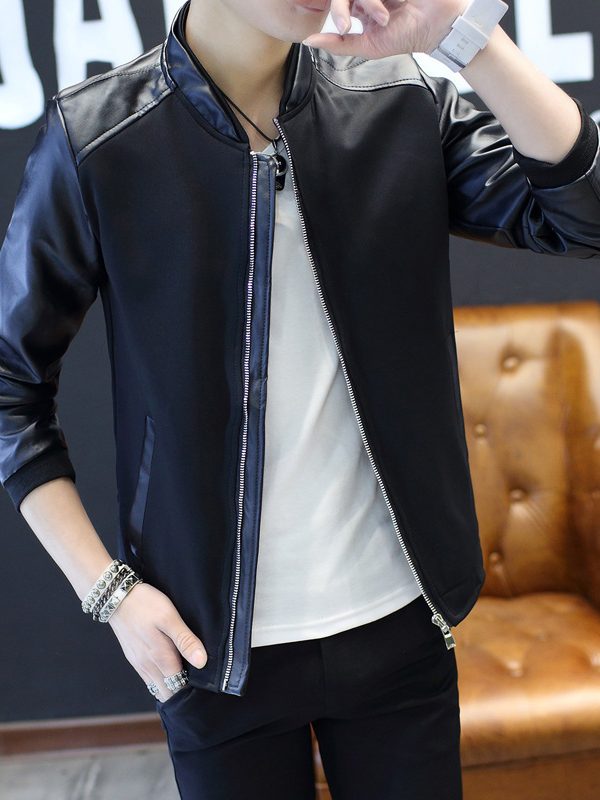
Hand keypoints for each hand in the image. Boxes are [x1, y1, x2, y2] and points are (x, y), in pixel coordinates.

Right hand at [107, 581, 207, 702]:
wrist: (116, 597)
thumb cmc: (146, 605)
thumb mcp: (170, 618)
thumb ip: (185, 640)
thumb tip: (201, 662)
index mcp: (160, 658)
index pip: (178, 689)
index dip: (191, 690)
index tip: (203, 683)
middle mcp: (148, 667)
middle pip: (167, 693)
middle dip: (181, 692)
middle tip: (196, 680)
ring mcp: (138, 664)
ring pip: (157, 687)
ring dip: (170, 686)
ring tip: (185, 674)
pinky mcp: (133, 658)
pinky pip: (148, 679)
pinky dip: (160, 679)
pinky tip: (168, 667)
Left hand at [302, 0, 465, 59]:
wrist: (439, 24)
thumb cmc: (407, 36)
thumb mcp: (368, 46)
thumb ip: (338, 44)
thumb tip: (308, 41)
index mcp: (362, 5)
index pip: (339, 1)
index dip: (338, 10)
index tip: (346, 26)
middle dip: (347, 4)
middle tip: (371, 17)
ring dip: (371, 2)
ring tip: (386, 15)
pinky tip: (395, 2)